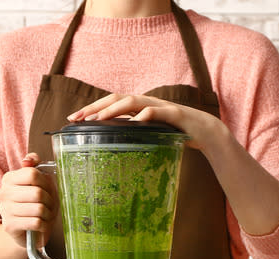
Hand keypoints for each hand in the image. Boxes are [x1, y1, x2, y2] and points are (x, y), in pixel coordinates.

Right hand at [0, 153, 57, 248]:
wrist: (25, 231)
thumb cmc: (34, 205)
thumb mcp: (37, 184)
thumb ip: (35, 167)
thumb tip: (30, 158)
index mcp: (9, 179)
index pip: (32, 174)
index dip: (46, 182)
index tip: (49, 189)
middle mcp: (3, 193)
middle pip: (37, 193)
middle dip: (50, 201)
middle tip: (50, 205)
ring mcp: (5, 210)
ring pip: (38, 209)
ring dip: (48, 214)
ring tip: (46, 215)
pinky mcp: (9, 226)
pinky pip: (36, 222)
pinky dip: (44, 225)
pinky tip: (42, 225)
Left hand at [67, 94, 230, 155]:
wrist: (205, 132)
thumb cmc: (175, 134)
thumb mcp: (149, 134)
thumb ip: (133, 133)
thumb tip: (111, 141)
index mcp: (139, 107)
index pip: (111, 103)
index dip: (92, 108)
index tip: (73, 118)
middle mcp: (147, 103)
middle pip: (117, 98)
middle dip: (96, 106)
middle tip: (77, 117)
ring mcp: (160, 107)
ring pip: (133, 101)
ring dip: (115, 109)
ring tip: (99, 118)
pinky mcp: (174, 114)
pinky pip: (157, 112)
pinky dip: (146, 114)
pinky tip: (135, 120)